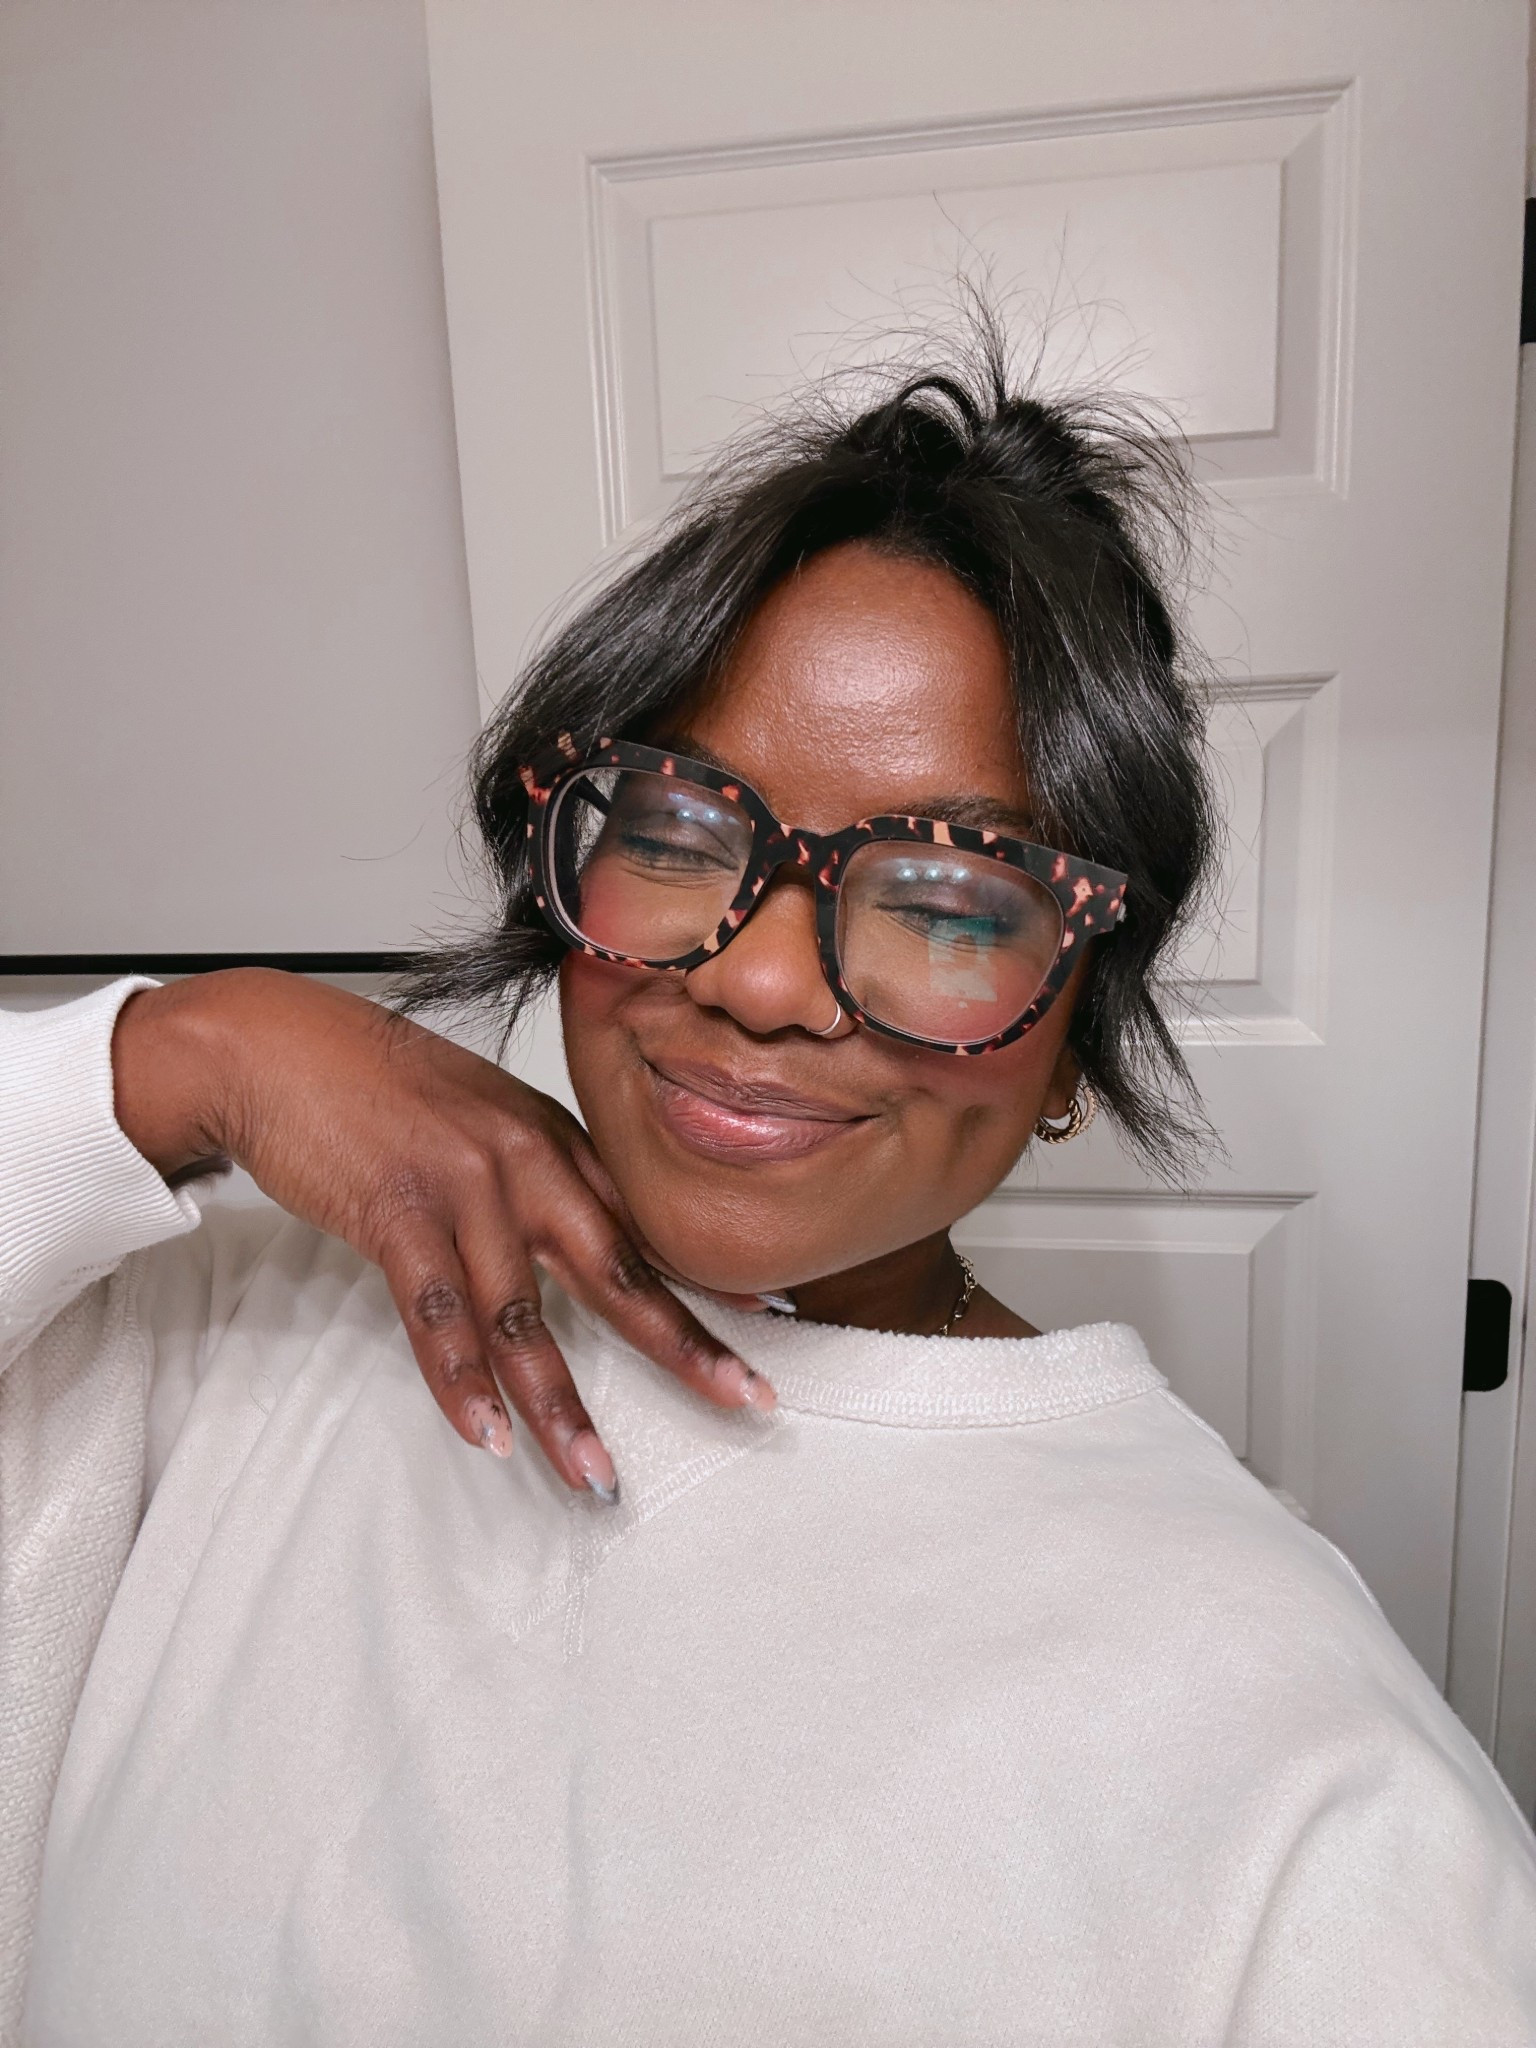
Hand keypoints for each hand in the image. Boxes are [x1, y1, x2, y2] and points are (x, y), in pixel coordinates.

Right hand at [111, 970, 774, 1499]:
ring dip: (560, 1406)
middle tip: (744, 1401)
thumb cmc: (372, 1082)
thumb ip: (530, 1173)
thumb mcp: (477, 1115)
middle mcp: (524, 1160)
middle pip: (618, 1269)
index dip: (705, 1277)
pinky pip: (437, 1315)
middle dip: (684, 1345)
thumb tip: (572, 1235)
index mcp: (551, 1137)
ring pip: (524, 1316)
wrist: (277, 1044)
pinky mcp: (395, 1213)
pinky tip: (486, 1434)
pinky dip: (460, 1383)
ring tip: (594, 1474)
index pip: (644, 1221)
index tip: (766, 1324)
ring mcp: (463, 1187)